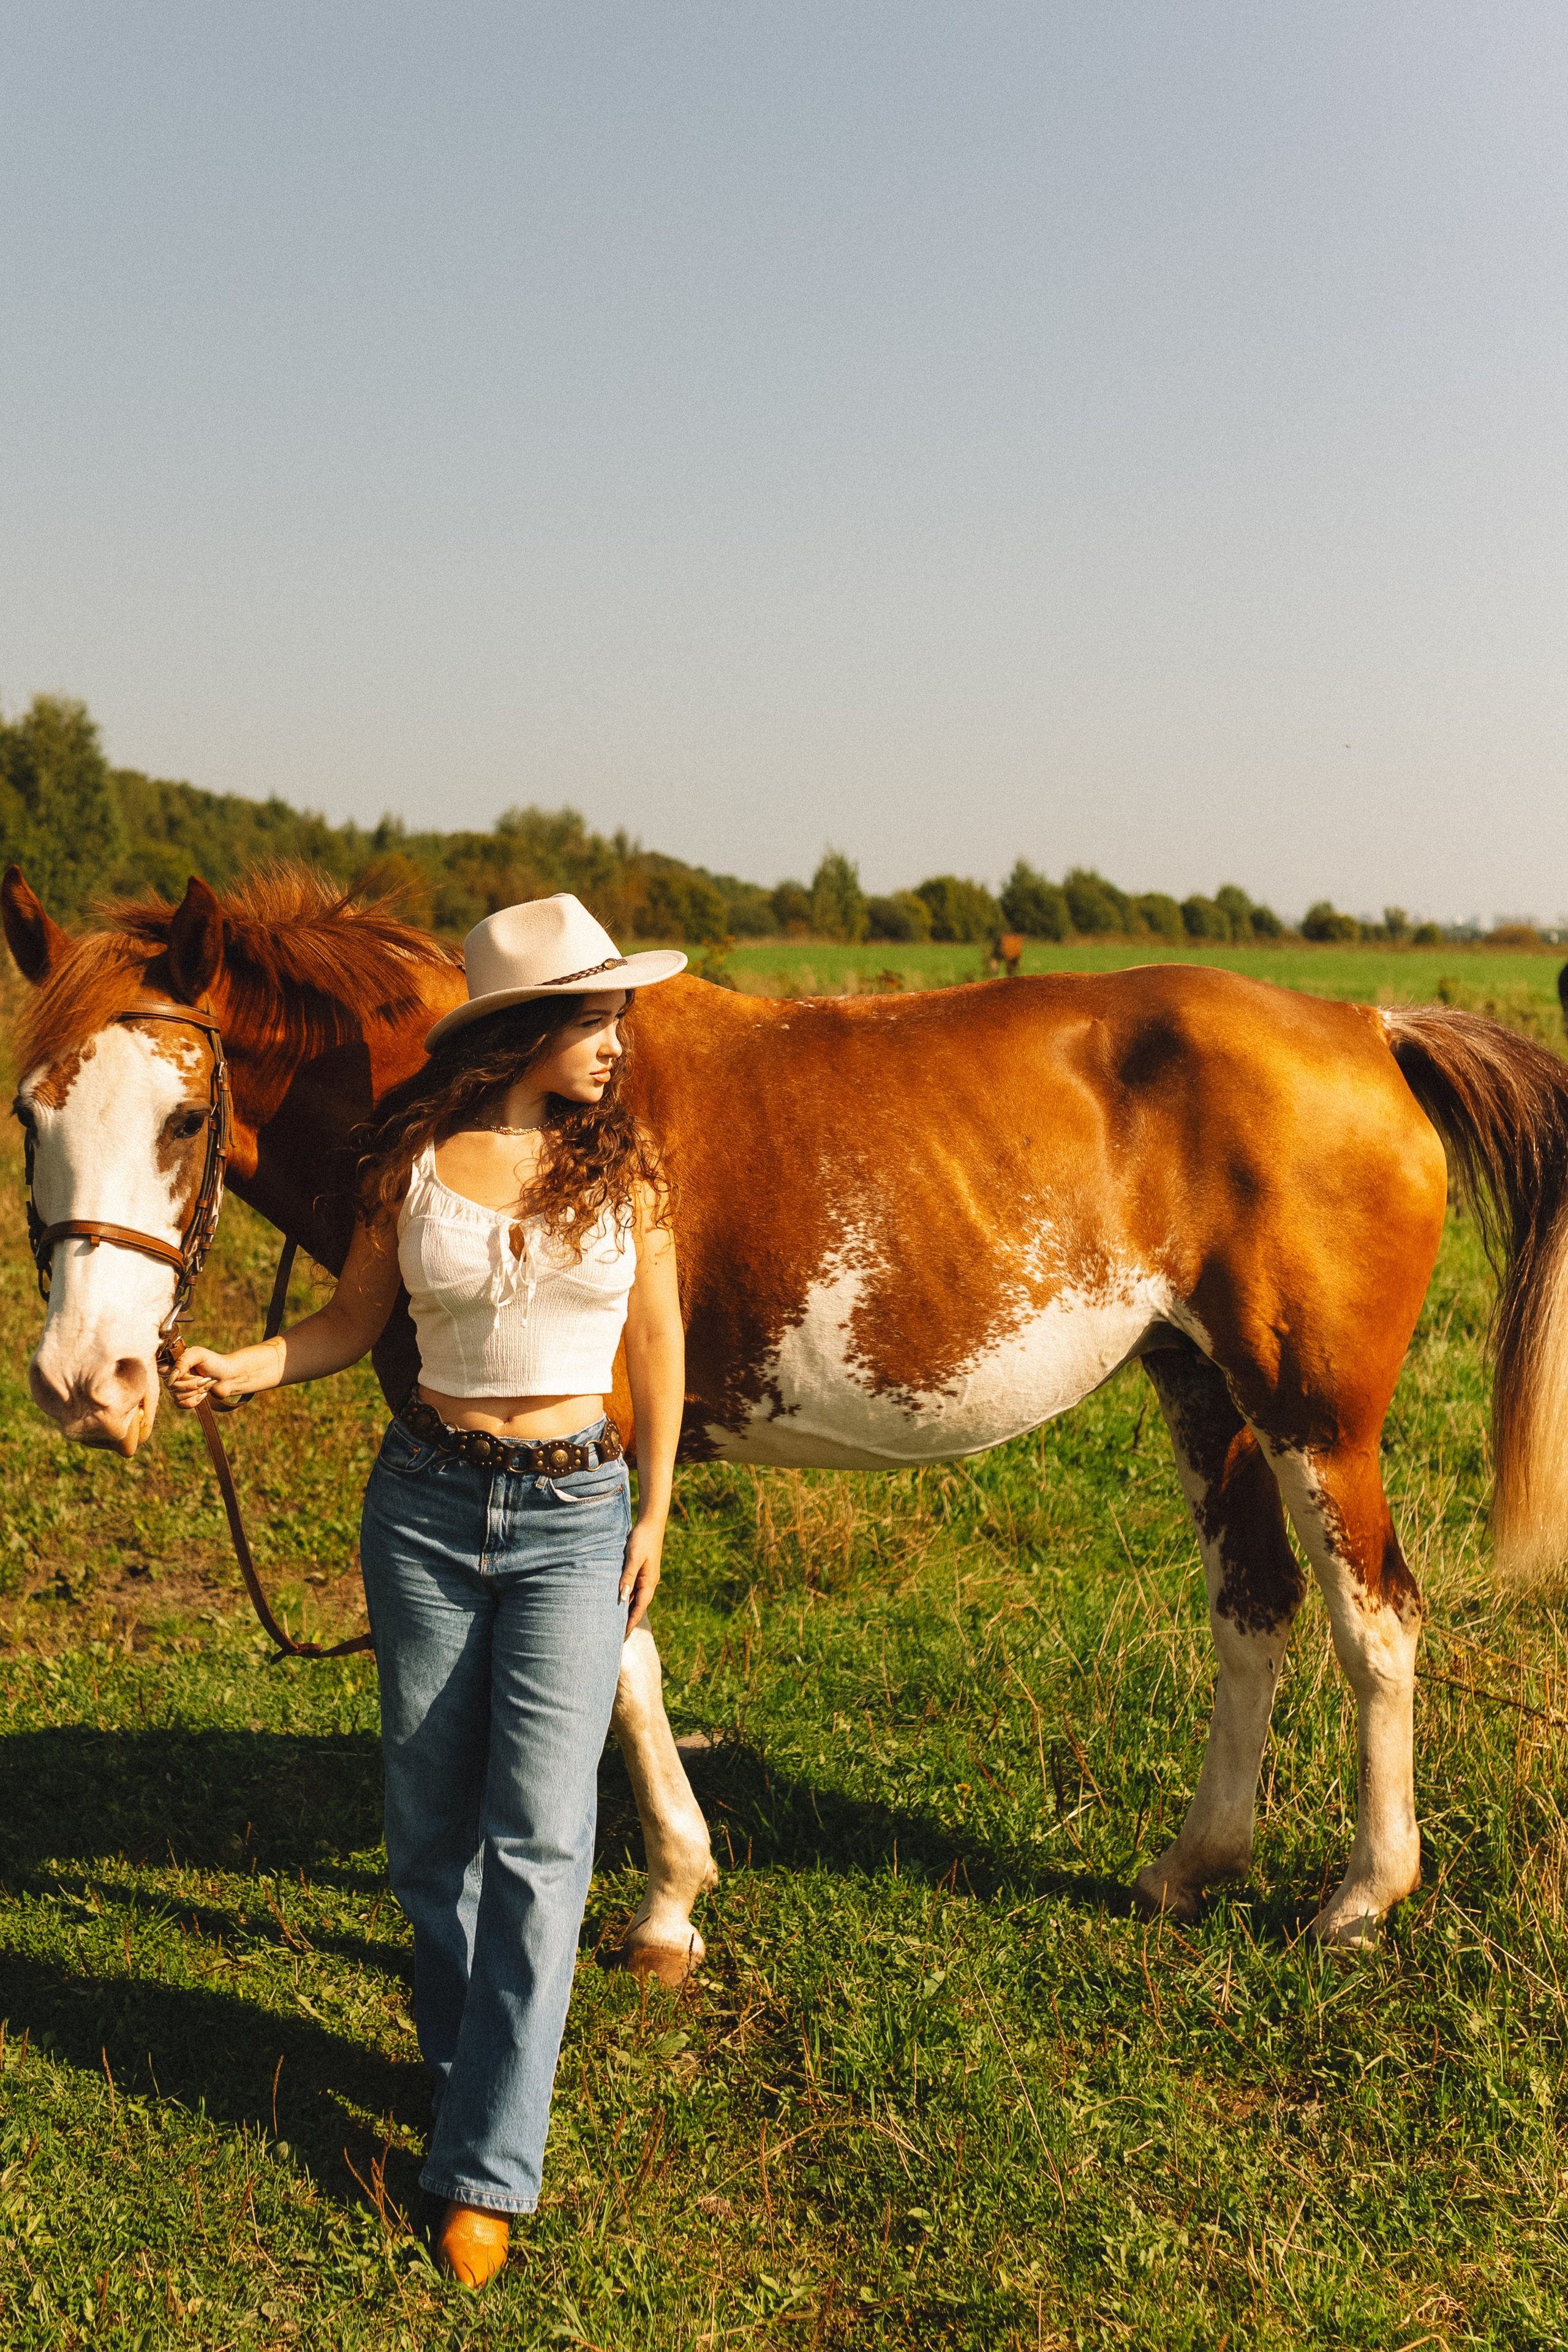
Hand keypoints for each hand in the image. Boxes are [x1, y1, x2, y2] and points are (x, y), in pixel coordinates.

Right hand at [166, 1344, 251, 1408]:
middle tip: (203, 1378)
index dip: (171, 1374)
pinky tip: (203, 1394)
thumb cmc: (215, 1363)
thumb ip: (183, 1361)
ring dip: (195, 1391)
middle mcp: (174, 1375)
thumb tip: (173, 1376)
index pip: (160, 1369)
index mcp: (174, 1362)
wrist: (229, 1377)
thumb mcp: (199, 1354)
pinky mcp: (185, 1398)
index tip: (183, 1374)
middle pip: (171, 1386)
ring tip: (205, 1384)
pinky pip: (181, 1404)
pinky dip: (194, 1401)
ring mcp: (178, 1388)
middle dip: (191, 1383)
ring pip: (177, 1396)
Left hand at [619, 1514, 663, 1633]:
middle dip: (628, 1621)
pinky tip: (617, 1602)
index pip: (639, 1608)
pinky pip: (632, 1589)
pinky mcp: (640, 1571)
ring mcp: (645, 1578)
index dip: (631, 1622)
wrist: (650, 1524)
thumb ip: (628, 1576)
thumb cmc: (642, 1540)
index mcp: (649, 1582)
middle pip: (637, 1606)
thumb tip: (622, 1596)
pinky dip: (625, 1598)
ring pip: (634, 1598)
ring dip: (626, 1610)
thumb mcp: (634, 1557)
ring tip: (614, 1623)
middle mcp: (648, 1583)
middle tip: (617, 1636)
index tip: (622, 1635)